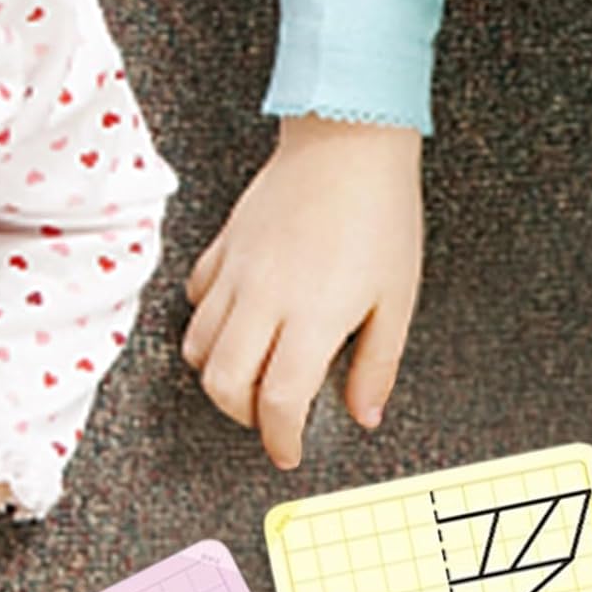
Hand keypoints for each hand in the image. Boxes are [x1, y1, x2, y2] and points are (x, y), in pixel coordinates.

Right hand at [183, 115, 422, 467]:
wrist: (348, 138)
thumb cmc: (380, 213)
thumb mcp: (396, 297)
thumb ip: (377, 364)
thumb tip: (363, 414)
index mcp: (313, 318)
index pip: (278, 401)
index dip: (279, 438)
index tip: (289, 452)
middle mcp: (264, 301)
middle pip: (223, 384)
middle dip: (241, 416)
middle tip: (269, 417)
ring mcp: (235, 273)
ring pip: (198, 348)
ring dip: (219, 374)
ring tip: (249, 374)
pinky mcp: (222, 248)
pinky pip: (195, 301)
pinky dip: (206, 325)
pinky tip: (235, 321)